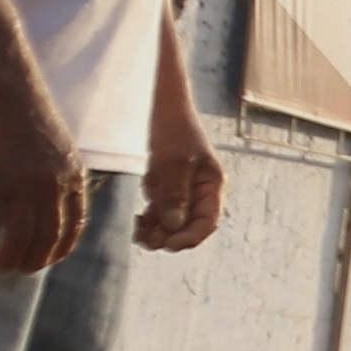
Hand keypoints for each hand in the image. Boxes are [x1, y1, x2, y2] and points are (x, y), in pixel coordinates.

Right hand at [0, 88, 90, 274]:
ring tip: (0, 267)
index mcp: (73, 179)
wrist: (7, 97)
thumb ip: (62, 176)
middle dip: (36, 260)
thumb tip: (56, 203)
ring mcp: (24, 186)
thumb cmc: (30, 120)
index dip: (62, 247)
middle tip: (22, 271)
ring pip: (19, 236)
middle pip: (48, 236)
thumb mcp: (62, 150)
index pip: (76, 225)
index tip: (50, 259)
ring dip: (9, 258)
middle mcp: (53, 187)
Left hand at [140, 95, 226, 254]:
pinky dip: (150, 218)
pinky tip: (138, 219)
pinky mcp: (167, 186)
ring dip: (156, 230)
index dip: (190, 237)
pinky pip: (160, 211)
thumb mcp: (173, 162)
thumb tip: (173, 227)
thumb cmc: (173, 130)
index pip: (208, 222)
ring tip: (137, 231)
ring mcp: (183, 190)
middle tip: (145, 240)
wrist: (163, 106)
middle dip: (169, 236)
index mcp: (212, 186)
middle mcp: (201, 191)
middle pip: (189, 226)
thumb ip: (174, 195)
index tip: (168, 244)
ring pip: (172, 222)